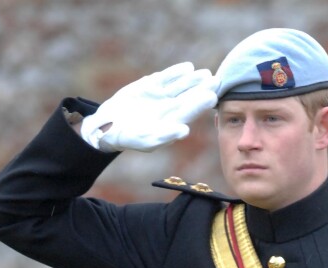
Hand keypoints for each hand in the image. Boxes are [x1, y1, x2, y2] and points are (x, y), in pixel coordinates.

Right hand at [80, 62, 217, 151]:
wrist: (110, 125)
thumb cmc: (129, 138)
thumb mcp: (146, 139)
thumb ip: (166, 135)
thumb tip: (185, 131)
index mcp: (172, 123)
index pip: (189, 112)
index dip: (201, 104)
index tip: (212, 97)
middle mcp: (170, 109)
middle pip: (189, 97)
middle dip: (202, 89)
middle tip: (217, 80)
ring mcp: (161, 97)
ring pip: (180, 86)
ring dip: (193, 79)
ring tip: (205, 73)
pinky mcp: (151, 86)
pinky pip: (165, 77)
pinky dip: (175, 72)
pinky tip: (188, 67)